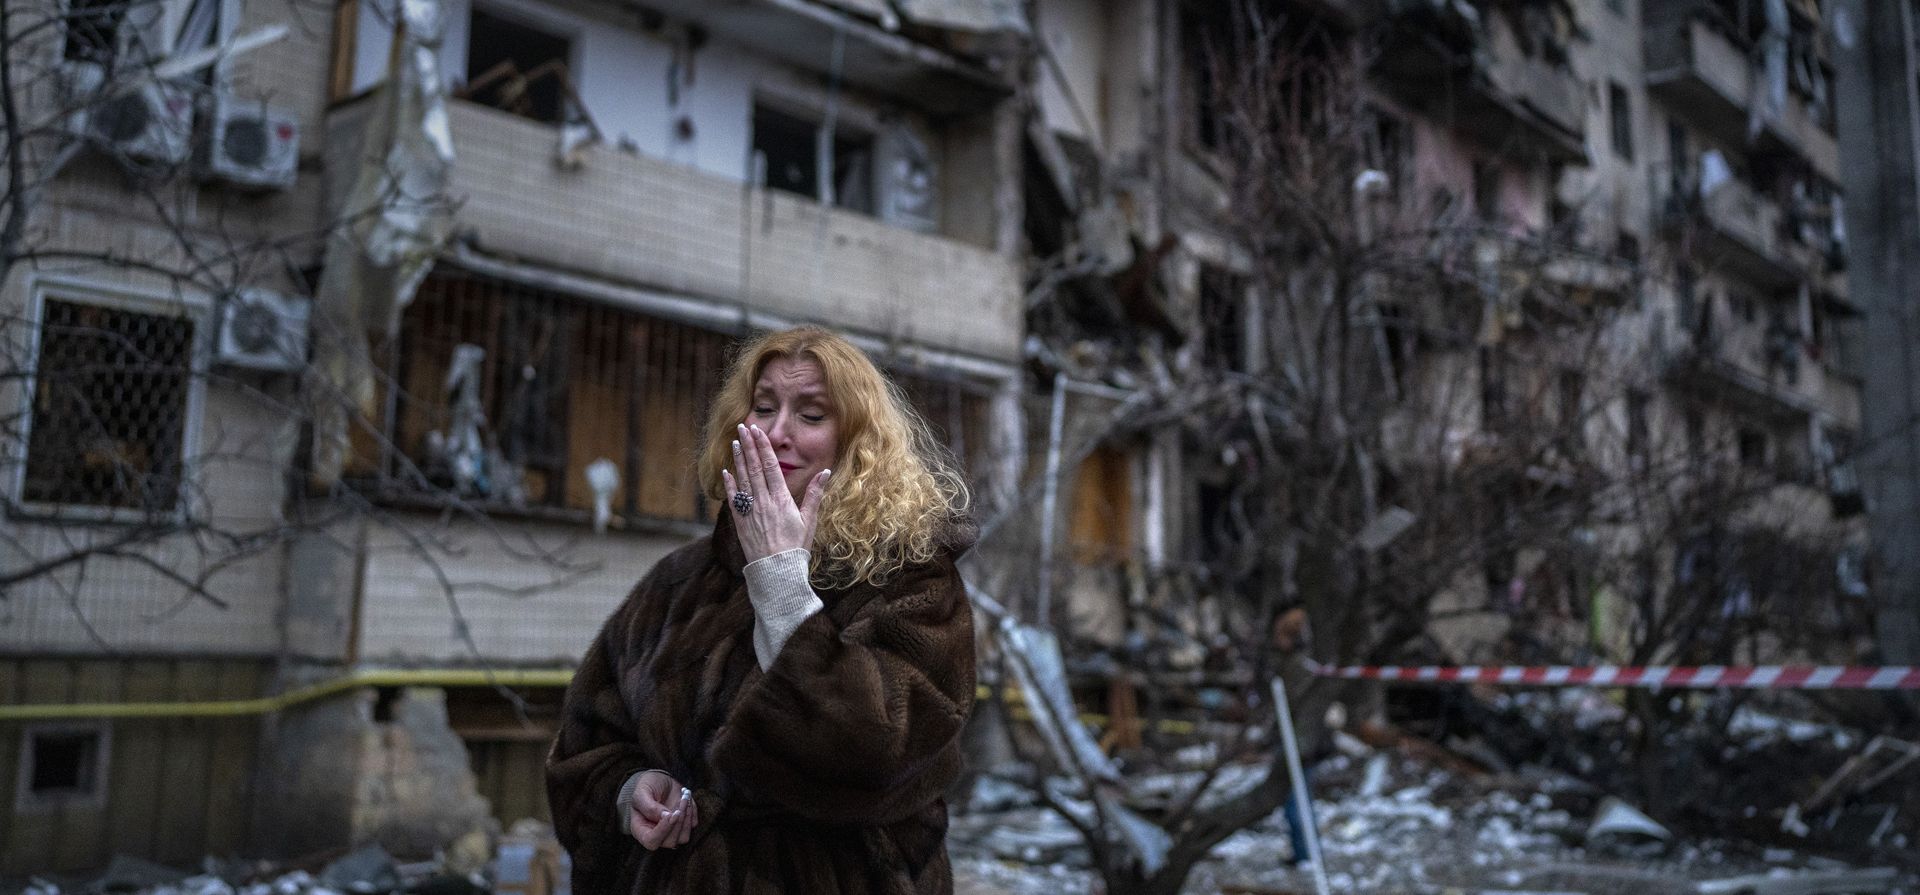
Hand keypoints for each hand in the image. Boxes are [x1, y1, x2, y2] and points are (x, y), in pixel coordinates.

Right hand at [628, 770, 697, 849]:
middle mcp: (656, 835)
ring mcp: (671, 832)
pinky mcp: (683, 825)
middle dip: (678, 821)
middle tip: (681, 800)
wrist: (661, 780)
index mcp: (641, 829)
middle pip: (670, 842)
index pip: (651, 841)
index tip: (671, 814)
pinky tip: (686, 798)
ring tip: (684, 797)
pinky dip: (692, 811)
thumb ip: (649, 807)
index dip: (662, 830)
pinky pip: (693, 825)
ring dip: (687, 816)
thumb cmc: (647, 786)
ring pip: (683, 838)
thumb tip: (665, 817)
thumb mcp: (642, 793)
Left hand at [721, 423, 829, 563]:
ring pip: (742, 479)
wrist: (776, 572)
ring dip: (739, 459)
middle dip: (749, 446)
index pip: (770, 466)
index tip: (758, 431)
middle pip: (754, 468)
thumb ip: (814, 494)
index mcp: (782, 500)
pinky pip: (732, 499)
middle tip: (743, 428)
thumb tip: (825, 472)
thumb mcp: (809, 521)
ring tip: (735, 442)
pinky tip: (726, 471)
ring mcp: (750, 512)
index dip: (763, 447)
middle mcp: (763, 502)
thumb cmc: (796, 547)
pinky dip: (729, 484)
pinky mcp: (740, 523)